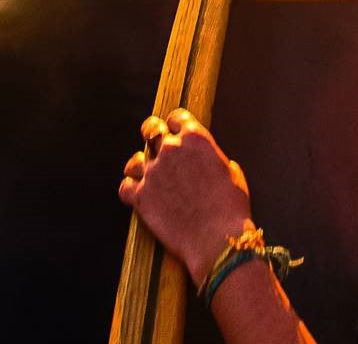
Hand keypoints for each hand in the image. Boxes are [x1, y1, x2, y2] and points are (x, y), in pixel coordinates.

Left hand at [119, 108, 254, 283]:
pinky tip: (136, 195)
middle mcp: (171, 149)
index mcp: (195, 138)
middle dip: (151, 133)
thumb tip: (208, 160)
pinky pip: (125, 187)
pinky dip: (130, 190)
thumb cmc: (231, 208)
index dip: (175, 125)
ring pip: (134, 160)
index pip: (176, 117)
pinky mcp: (141, 197)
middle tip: (151, 141)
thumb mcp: (231, 172)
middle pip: (151, 129)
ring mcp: (153, 172)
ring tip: (144, 174)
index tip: (175, 132)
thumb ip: (213, 158)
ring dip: (139, 166)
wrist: (218, 240)